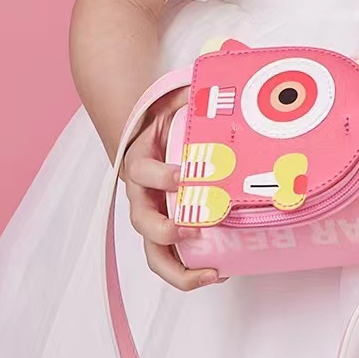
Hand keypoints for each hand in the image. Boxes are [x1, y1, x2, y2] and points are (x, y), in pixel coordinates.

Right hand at [121, 87, 225, 289]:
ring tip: (211, 272)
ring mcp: (152, 218)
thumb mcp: (170, 104)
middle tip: (193, 229)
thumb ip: (187, 95)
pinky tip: (219, 272)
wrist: (145, 139)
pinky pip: (171, 259)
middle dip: (165, 230)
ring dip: (179, 267)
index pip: (142, 172)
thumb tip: (213, 84)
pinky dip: (190, 271)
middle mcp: (140, 196)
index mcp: (138, 162)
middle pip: (141, 222)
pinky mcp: (166, 232)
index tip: (184, 174)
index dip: (161, 176)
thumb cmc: (162, 123)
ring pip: (153, 253)